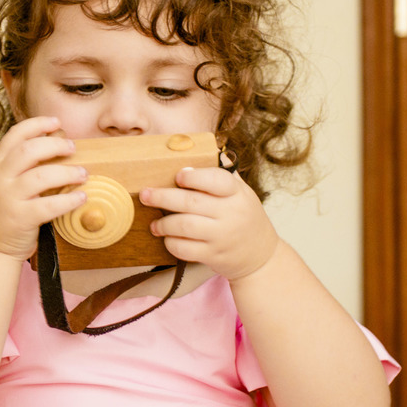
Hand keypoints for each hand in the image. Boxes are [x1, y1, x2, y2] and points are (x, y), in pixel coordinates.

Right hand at [0, 116, 87, 260]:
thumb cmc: (5, 213)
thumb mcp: (6, 183)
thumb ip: (24, 166)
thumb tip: (59, 145)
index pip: (14, 136)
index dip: (36, 124)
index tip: (56, 122)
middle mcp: (0, 179)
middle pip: (28, 151)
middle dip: (54, 145)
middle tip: (72, 147)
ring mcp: (8, 199)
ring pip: (40, 176)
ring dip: (67, 172)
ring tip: (83, 173)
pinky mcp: (20, 219)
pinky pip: (48, 205)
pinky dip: (68, 200)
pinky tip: (81, 197)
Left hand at [140, 167, 278, 280]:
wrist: (261, 256)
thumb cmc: (245, 217)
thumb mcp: (243, 193)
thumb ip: (224, 174)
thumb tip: (205, 150)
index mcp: (237, 194)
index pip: (217, 180)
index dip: (194, 176)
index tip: (178, 175)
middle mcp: (231, 214)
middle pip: (191, 202)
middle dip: (162, 197)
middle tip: (145, 195)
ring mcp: (222, 236)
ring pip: (185, 226)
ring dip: (163, 224)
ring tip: (154, 224)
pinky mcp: (214, 256)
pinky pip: (185, 249)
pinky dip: (171, 243)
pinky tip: (167, 239)